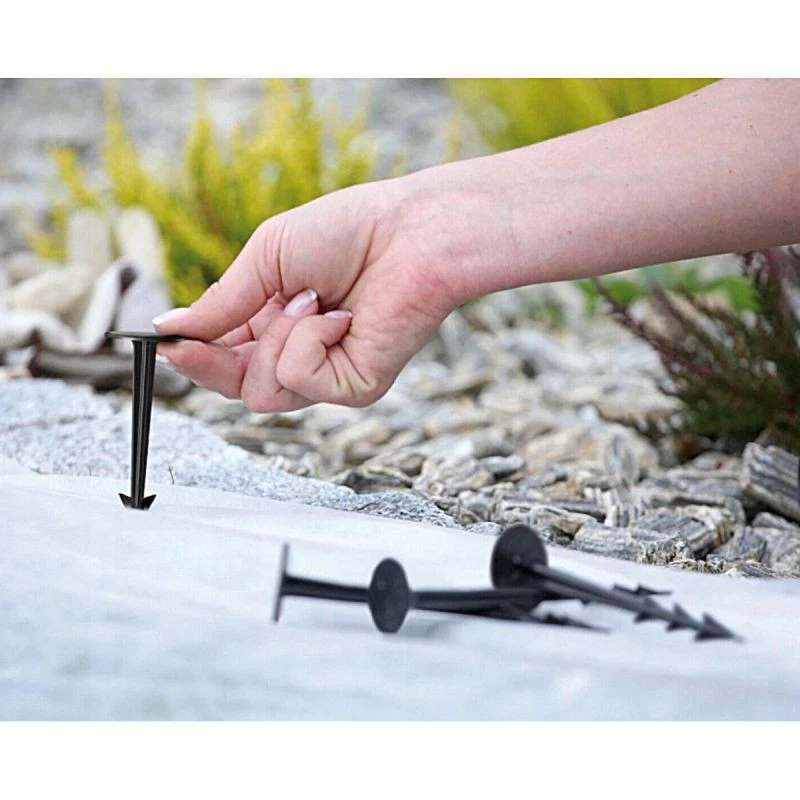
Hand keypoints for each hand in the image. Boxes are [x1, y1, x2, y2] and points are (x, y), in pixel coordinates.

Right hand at [154, 180, 458, 411]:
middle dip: (211, 363)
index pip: (223, 359)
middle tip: (195, 343)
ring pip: (262, 393)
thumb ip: (220, 301)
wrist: (411, 232)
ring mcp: (328, 375)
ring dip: (274, 338)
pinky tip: (338, 316)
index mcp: (274, 323)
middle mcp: (299, 354)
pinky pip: (301, 379)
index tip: (166, 344)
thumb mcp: (267, 257)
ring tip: (311, 299)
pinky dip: (308, 341)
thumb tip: (169, 328)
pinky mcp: (356, 388)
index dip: (193, 357)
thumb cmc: (348, 232)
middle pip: (236, 388)